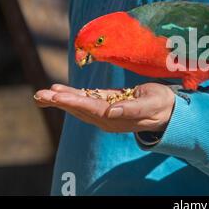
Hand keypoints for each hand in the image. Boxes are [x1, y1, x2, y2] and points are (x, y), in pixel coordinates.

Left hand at [34, 83, 174, 132]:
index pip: (91, 109)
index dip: (73, 102)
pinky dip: (73, 95)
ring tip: (42, 94)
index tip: (56, 96)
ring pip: (80, 105)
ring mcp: (107, 112)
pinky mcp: (109, 104)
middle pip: (79, 109)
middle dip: (59, 102)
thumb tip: (111, 112)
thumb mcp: (151, 104)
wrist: (169, 110)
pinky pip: (88, 100)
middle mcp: (108, 118)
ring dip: (61, 100)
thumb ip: (132, 109)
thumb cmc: (162, 104)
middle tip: (39, 95)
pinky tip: (60, 91)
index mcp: (117, 118)